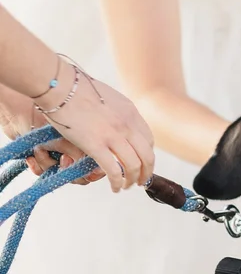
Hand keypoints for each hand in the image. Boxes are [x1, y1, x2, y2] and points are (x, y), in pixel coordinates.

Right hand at [30, 76, 154, 191]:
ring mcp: (113, 135)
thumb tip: (112, 124)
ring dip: (132, 180)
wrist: (60, 86)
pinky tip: (114, 188)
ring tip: (125, 187)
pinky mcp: (96, 145)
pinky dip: (117, 183)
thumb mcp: (105, 97)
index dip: (146, 155)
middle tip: (140, 182)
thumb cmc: (75, 89)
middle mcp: (127, 125)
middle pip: (147, 156)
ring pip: (133, 166)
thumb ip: (114, 113)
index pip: (148, 140)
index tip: (141, 164)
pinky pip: (113, 170)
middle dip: (146, 173)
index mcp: (130, 112)